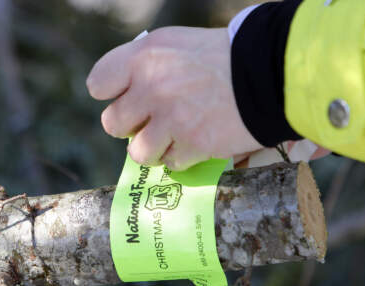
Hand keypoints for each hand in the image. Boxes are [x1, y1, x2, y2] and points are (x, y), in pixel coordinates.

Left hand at [86, 27, 262, 170]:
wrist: (266, 72)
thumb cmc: (220, 57)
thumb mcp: (176, 43)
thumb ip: (144, 64)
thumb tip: (125, 91)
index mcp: (144, 57)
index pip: (98, 84)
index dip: (111, 95)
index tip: (127, 99)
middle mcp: (152, 89)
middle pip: (112, 123)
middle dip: (130, 126)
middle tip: (150, 122)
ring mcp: (172, 120)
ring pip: (138, 152)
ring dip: (152, 149)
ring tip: (170, 139)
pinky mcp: (193, 144)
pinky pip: (171, 163)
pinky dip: (182, 158)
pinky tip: (195, 144)